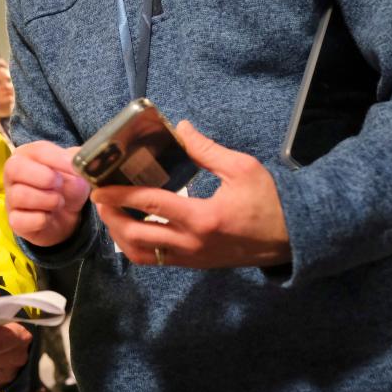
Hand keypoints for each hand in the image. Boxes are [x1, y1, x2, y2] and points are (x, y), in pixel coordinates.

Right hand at [4, 141, 91, 246]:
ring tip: (59, 202)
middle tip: (60, 185)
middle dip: (44, 177)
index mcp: (28, 155)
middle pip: (15, 168)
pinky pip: (20, 220)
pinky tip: (49, 217)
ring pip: (19, 195)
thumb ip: (77, 161)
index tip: (74, 168)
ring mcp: (11, 198)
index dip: (57, 159)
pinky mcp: (14, 220)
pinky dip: (41, 220)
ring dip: (47, 200)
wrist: (68, 217)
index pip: (36, 150)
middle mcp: (14, 174)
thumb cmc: (67, 187)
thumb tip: (78, 159)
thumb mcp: (76, 171)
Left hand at [93, 121, 290, 267]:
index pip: (150, 205)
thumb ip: (206, 149)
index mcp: (203, 218)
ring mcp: (191, 258)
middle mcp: (192, 243)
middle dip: (111, 218)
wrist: (293, 238)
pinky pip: (156, 261)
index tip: (99, 187)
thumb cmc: (269, 200)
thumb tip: (180, 127)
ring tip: (110, 213)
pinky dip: (137, 246)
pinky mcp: (193, 264)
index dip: (120, 196)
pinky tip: (130, 228)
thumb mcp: (242, 168)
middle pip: (136, 237)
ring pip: (142, 255)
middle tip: (99, 199)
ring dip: (120, 235)